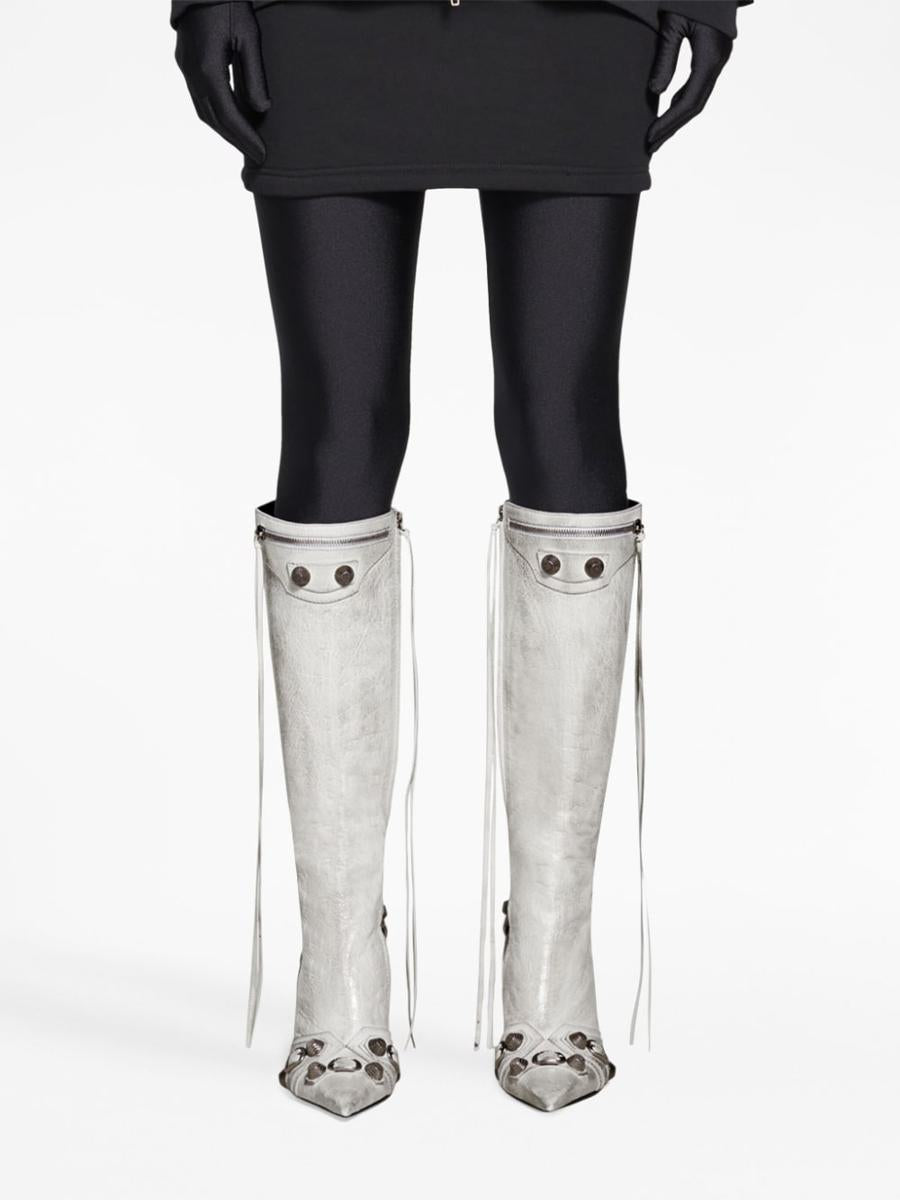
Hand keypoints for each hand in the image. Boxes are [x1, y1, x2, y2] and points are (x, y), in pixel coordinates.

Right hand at [175, 2, 269, 163]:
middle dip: (236, 140)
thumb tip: (262, 111)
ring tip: (246, 143)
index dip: (246, 138)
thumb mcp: (249, 37)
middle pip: (214, 119)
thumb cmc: (230, 4)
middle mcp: (192, 73)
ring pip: (204, 111)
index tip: (262, 154)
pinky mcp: (186, 62)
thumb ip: (255, 76)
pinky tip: (232, 120)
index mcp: (208, 69)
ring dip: (225, 130)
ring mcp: (186, 68)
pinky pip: (200, 98)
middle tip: (257, 156)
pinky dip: (217, 114)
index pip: (228, 116)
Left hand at [647, 12, 732, 154]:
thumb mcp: (671, 22)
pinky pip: (698, 85)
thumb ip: (664, 57)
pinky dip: (682, 101)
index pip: (689, 101)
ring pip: (698, 97)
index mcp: (710, 54)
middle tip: (649, 147)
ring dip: (677, 118)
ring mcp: (718, 55)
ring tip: (656, 136)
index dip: (669, 123)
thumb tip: (655, 92)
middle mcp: (718, 58)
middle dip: (672, 127)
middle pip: (695, 105)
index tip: (649, 139)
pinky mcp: (713, 51)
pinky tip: (667, 111)